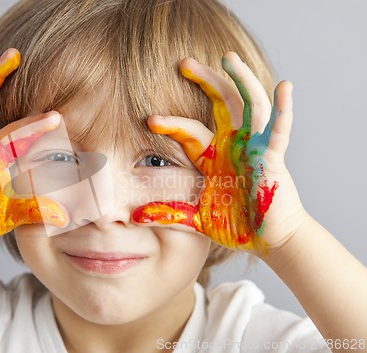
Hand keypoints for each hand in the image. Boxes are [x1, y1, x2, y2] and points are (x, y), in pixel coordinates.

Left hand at [132, 52, 306, 253]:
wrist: (267, 240)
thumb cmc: (235, 224)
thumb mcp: (197, 217)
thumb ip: (169, 213)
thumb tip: (135, 218)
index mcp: (213, 156)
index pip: (189, 130)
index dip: (172, 124)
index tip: (151, 120)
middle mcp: (233, 145)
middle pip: (220, 102)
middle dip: (205, 81)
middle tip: (184, 62)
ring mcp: (254, 147)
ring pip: (249, 105)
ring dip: (240, 80)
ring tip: (228, 57)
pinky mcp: (273, 159)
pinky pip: (279, 131)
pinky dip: (283, 109)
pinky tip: (284, 87)